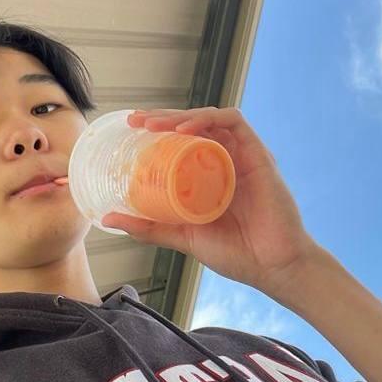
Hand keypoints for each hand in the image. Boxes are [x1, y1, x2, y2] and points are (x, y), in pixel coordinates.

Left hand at [100, 106, 316, 303]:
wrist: (273, 267)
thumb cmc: (236, 253)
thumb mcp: (182, 235)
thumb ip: (149, 226)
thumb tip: (109, 217)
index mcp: (211, 174)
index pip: (183, 140)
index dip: (158, 129)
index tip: (132, 128)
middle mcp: (227, 160)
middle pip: (194, 125)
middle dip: (163, 117)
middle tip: (137, 120)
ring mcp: (243, 155)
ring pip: (211, 118)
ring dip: (181, 115)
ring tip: (154, 124)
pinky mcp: (259, 154)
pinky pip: (234, 122)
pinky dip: (208, 119)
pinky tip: (185, 129)